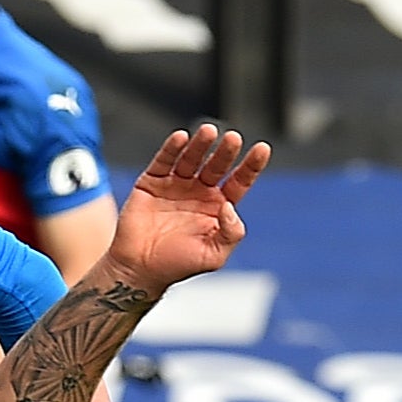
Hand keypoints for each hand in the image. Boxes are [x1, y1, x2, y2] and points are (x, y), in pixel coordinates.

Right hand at [110, 124, 270, 295]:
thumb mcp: (214, 255)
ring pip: (192, 158)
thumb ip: (231, 233)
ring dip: (201, 144)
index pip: (239, 181)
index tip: (262, 149)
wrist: (139, 270)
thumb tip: (231, 206)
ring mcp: (175, 185)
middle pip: (216, 165)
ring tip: (208, 131)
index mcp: (217, 207)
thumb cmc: (177, 265)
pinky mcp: (152, 183)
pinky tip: (181, 138)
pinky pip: (164, 161)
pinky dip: (171, 148)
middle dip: (226, 151)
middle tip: (233, 138)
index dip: (251, 166)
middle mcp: (198, 192)